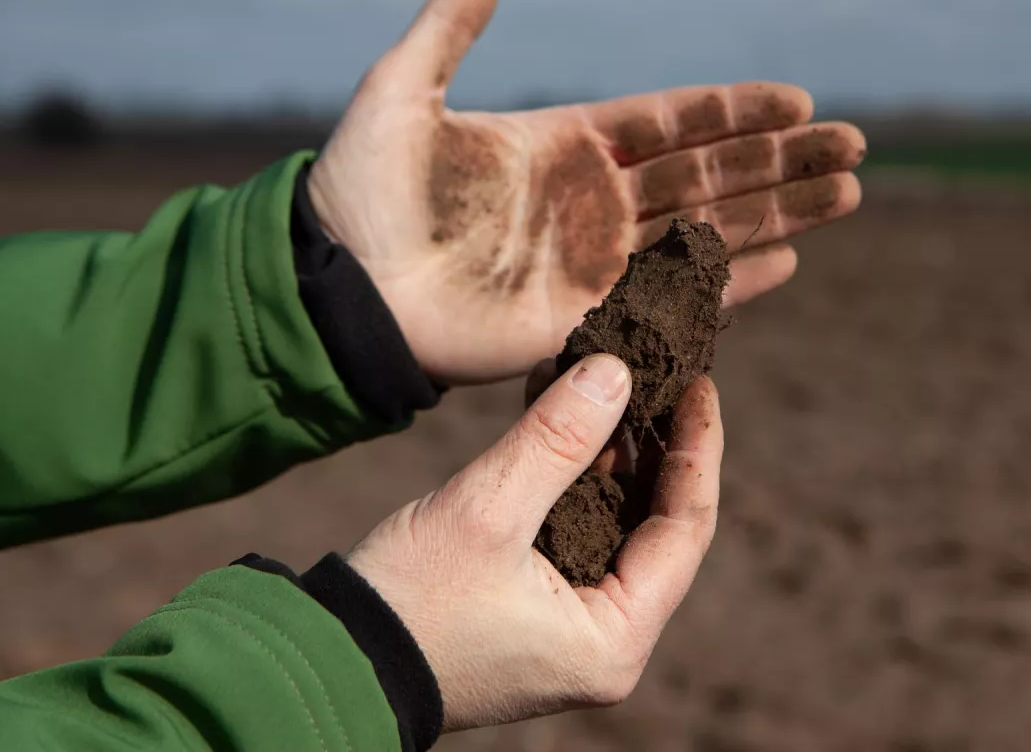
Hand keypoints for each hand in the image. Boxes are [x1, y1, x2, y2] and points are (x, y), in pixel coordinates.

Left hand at [308, 0, 865, 385]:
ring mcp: (595, 261)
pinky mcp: (586, 317)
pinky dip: (732, 282)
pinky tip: (788, 262)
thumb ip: (452, 27)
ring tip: (849, 193)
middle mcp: (593, 200)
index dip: (733, 109)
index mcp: (563, 142)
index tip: (797, 99)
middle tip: (855, 146)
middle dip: (783, 160)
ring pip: (708, 230)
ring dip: (780, 213)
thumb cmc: (359, 190)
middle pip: (710, 173)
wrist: (335, 288)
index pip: (670, 121)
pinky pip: (673, 296)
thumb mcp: (402, 90)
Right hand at [345, 354, 721, 730]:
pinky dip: (566, 471)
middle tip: (654, 372)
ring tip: (600, 375)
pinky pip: (572, 525)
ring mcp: (569, 626)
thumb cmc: (410, 601)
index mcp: (614, 638)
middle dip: (650, 443)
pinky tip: (555, 408)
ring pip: (612, 519)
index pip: (686, 530)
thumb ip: (557, 440)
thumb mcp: (488, 510)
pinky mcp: (535, 606)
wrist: (331, 658)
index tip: (698, 385)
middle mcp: (605, 639)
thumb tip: (616, 372)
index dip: (699, 451)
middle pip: (655, 524)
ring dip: (603, 449)